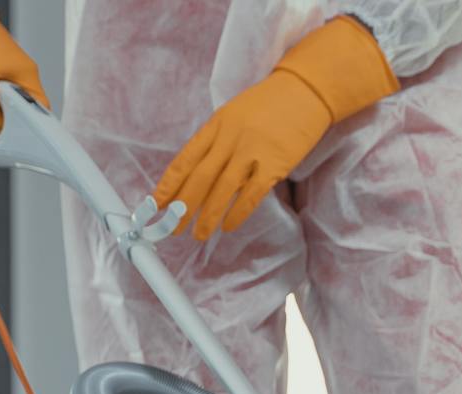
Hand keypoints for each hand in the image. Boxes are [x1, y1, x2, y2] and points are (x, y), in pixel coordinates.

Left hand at [153, 16, 397, 239]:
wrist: (305, 91)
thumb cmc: (270, 104)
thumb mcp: (235, 114)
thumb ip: (218, 142)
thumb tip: (201, 176)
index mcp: (216, 124)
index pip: (185, 159)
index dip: (168, 184)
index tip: (155, 204)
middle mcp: (230, 137)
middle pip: (199, 177)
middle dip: (183, 206)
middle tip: (172, 228)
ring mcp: (252, 150)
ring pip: (222, 189)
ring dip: (207, 215)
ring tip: (198, 234)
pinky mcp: (275, 164)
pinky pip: (251, 194)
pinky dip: (238, 212)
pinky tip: (228, 225)